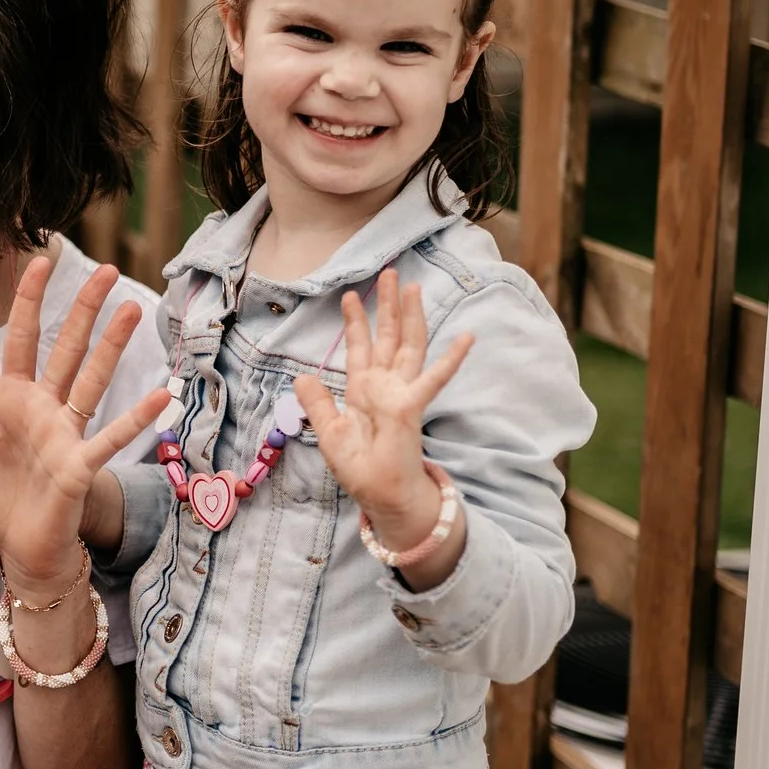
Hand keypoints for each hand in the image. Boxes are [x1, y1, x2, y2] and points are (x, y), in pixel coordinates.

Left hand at [0, 259, 166, 592]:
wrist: (15, 547)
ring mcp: (67, 435)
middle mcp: (46, 410)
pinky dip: (135, 418)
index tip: (38, 262)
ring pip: (92, 380)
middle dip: (86, 310)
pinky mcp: (78, 466)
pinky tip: (161, 395)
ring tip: (134, 309)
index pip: (23, 339)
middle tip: (107, 270)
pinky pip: (109, 437)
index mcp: (15, 400)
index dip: (29, 301)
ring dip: (113, 346)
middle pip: (68, 348)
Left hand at [292, 268, 473, 539]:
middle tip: (390, 273)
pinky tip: (467, 337)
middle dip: (388, 306)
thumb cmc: (360, 469)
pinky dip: (451, 358)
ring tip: (412, 287)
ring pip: (409, 345)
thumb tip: (302, 376)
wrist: (381, 496)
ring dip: (412, 316)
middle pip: (388, 337)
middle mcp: (384, 386)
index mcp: (362, 391)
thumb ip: (317, 403)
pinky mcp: (412, 405)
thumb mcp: (328, 433)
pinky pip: (434, 378)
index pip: (359, 348)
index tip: (349, 296)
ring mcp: (401, 393)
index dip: (355, 322)